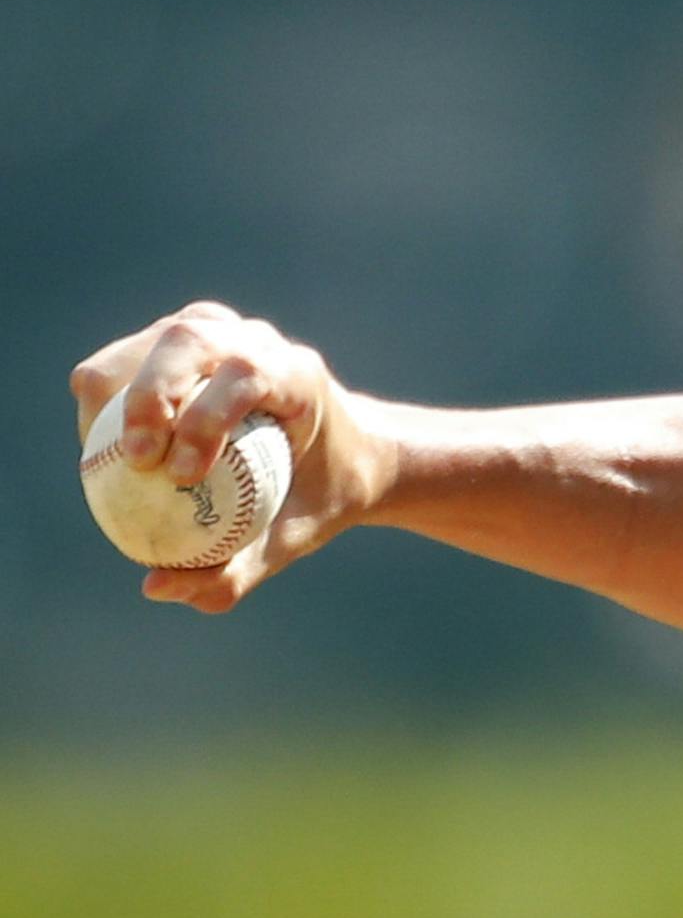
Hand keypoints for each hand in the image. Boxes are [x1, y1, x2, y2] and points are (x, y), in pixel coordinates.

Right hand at [70, 301, 392, 610]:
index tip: (182, 476)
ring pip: (145, 345)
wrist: (343, 453)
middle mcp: (254, 339)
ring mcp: (215, 330)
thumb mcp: (292, 540)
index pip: (244, 374)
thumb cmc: (318, 497)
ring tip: (114, 462)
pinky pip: (124, 361)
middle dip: (149, 398)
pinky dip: (106, 404)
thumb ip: (234, 571)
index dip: (204, 417)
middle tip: (137, 463)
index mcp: (296, 374)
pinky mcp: (178, 341)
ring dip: (116, 401)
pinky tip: (108, 454)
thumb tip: (154, 587)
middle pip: (185, 341)